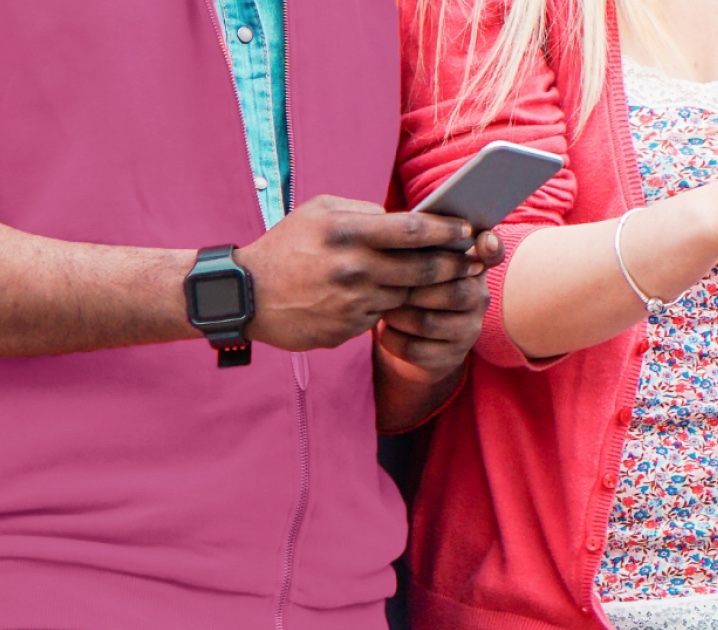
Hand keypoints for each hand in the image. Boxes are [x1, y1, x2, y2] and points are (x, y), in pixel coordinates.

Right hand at [239, 196, 477, 352]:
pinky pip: (381, 317)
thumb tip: (403, 218)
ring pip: (407, 296)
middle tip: (471, 259)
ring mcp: (352, 303)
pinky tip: (388, 298)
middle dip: (453, 264)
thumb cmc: (285, 246)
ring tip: (439, 279)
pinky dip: (389, 307)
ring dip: (425, 289)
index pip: (414, 230)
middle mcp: (354, 269)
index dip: (447, 230)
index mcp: (347, 233)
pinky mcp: (346, 330)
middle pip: (423, 269)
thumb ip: (363, 211)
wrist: (246, 296)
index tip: (466, 229)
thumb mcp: (318, 212)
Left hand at [375, 230, 501, 388]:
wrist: (410, 343)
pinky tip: (384, 329)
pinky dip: (391, 337)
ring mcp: (467, 331)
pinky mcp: (449, 358)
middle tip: (386, 283)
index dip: (490, 248)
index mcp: (472, 268)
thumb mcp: (415, 265)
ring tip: (382, 305)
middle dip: (413, 288)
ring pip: (429, 322)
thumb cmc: (410, 290)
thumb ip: (421, 245)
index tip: (482, 241)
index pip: (492, 255)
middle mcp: (479, 299)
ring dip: (398, 314)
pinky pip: (415, 348)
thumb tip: (407, 220)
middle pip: (454, 291)